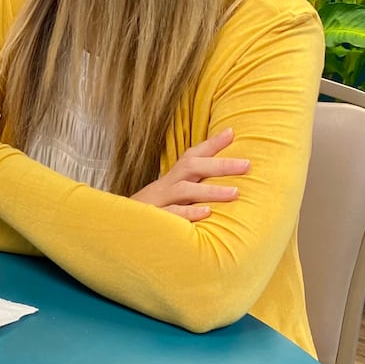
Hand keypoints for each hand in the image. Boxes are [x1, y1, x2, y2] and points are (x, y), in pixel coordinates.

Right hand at [130, 128, 249, 221]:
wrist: (118, 230)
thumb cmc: (153, 213)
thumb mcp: (170, 196)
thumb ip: (193, 186)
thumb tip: (223, 179)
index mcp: (171, 179)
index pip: (191, 156)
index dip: (211, 144)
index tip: (231, 132)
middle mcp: (166, 186)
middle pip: (191, 167)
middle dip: (220, 165)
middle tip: (247, 164)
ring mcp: (159, 202)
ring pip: (184, 190)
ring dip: (210, 190)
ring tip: (235, 193)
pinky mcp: (155, 220)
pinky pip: (172, 214)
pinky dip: (189, 212)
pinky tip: (207, 213)